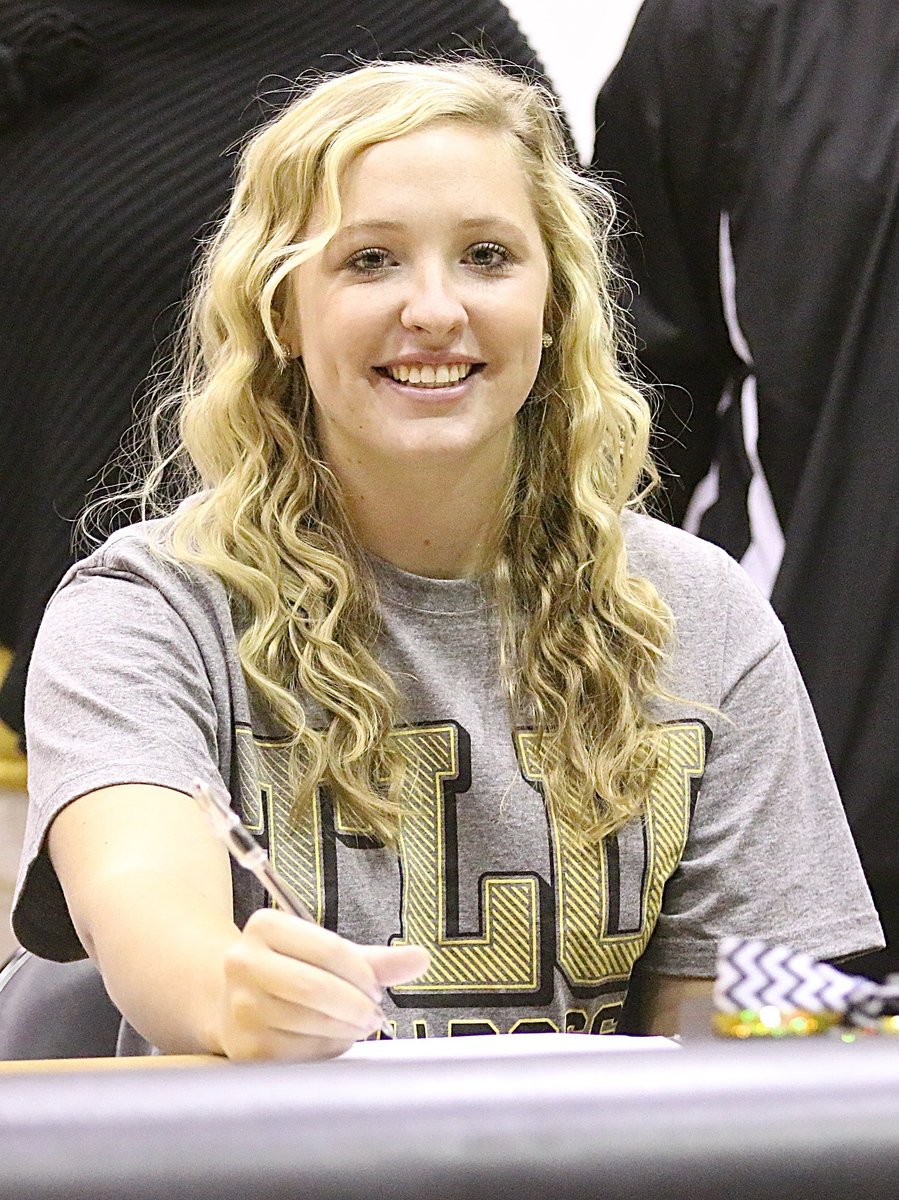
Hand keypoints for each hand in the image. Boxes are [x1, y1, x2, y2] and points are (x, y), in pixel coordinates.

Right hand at [217, 908, 428, 1059]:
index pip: (328, 949)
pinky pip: (300, 1052)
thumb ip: (375, 960)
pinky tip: (330, 1040)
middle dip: (356, 1005)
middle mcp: (243, 962)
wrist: (231, 1002)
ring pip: (310, 1022)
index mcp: (264, 926)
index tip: (376, 988)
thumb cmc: (291, 972)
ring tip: (356, 1026)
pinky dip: (326, 1049)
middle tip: (374, 1014)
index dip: (362, 974)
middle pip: (316, 988)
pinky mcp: (244, 1047)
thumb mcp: (327, 956)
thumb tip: (421, 959)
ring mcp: (240, 1007)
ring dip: (345, 1029)